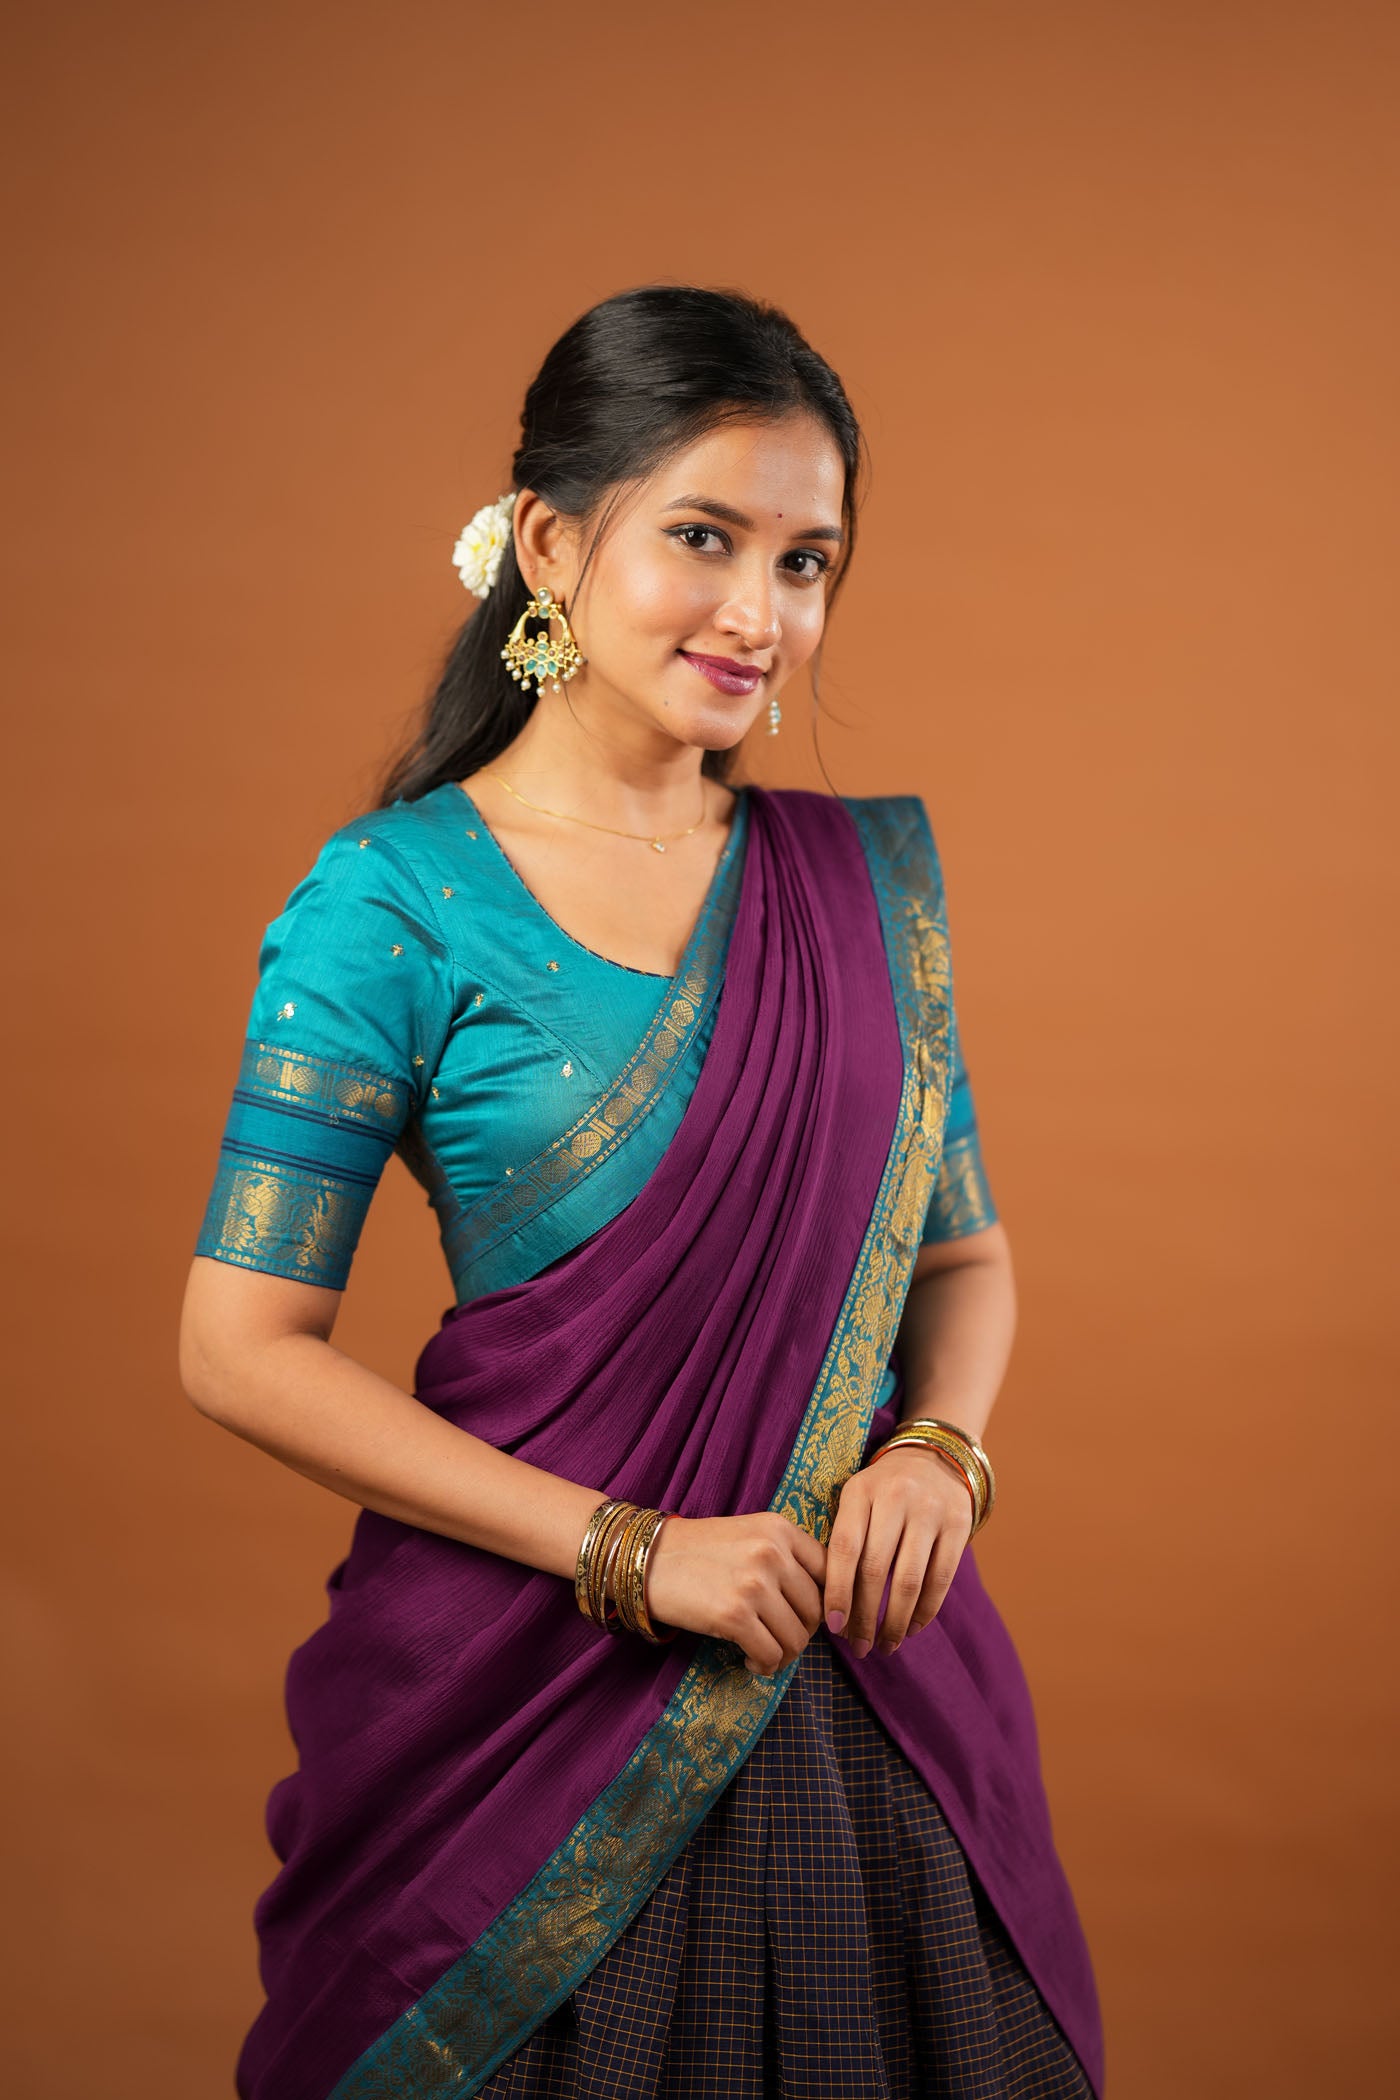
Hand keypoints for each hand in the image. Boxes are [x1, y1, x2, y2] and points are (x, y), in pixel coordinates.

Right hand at [642, 1511, 827, 1675]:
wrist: (646, 1559)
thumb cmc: (700, 1551)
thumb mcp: (750, 1534)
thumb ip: (787, 1556)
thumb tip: (825, 1602)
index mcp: (781, 1529)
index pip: (831, 1573)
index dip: (830, 1604)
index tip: (817, 1621)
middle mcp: (772, 1553)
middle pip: (816, 1611)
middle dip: (803, 1634)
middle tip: (781, 1639)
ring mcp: (754, 1584)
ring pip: (797, 1638)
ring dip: (784, 1655)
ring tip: (766, 1654)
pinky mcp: (734, 1616)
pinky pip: (770, 1654)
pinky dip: (765, 1665)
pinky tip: (751, 1661)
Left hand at [822, 1446, 973, 1658]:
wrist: (935, 1457)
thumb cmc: (883, 1492)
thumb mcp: (857, 1499)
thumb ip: (845, 1541)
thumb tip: (833, 1608)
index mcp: (860, 1491)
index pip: (844, 1548)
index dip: (837, 1592)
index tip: (834, 1627)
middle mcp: (895, 1497)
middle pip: (875, 1569)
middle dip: (865, 1617)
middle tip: (859, 1647)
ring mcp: (929, 1510)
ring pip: (909, 1580)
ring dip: (895, 1622)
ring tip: (886, 1645)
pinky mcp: (959, 1524)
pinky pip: (941, 1578)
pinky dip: (925, 1610)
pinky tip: (912, 1628)